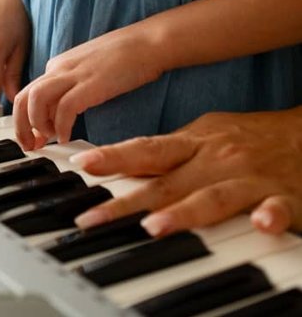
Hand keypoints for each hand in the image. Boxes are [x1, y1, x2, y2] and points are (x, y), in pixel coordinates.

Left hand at [11, 23, 166, 148]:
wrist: (148, 41)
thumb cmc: (124, 59)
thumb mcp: (88, 72)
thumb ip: (72, 89)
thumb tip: (60, 115)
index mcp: (58, 67)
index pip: (27, 94)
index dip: (24, 121)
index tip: (33, 139)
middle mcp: (60, 68)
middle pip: (23, 97)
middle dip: (21, 126)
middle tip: (31, 147)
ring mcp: (74, 74)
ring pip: (36, 99)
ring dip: (38, 124)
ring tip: (50, 140)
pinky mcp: (92, 83)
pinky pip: (65, 107)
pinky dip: (61, 126)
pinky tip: (68, 138)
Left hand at [70, 109, 301, 235]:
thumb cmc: (248, 137)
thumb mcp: (202, 137)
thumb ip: (166, 152)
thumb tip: (120, 159)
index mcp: (194, 144)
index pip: (145, 150)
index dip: (113, 157)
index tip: (81, 165)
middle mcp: (215, 160)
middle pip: (166, 182)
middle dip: (126, 201)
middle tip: (93, 217)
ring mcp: (249, 178)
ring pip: (213, 197)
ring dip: (184, 212)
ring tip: (155, 226)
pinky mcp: (285, 197)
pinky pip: (278, 208)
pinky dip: (269, 216)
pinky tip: (260, 224)